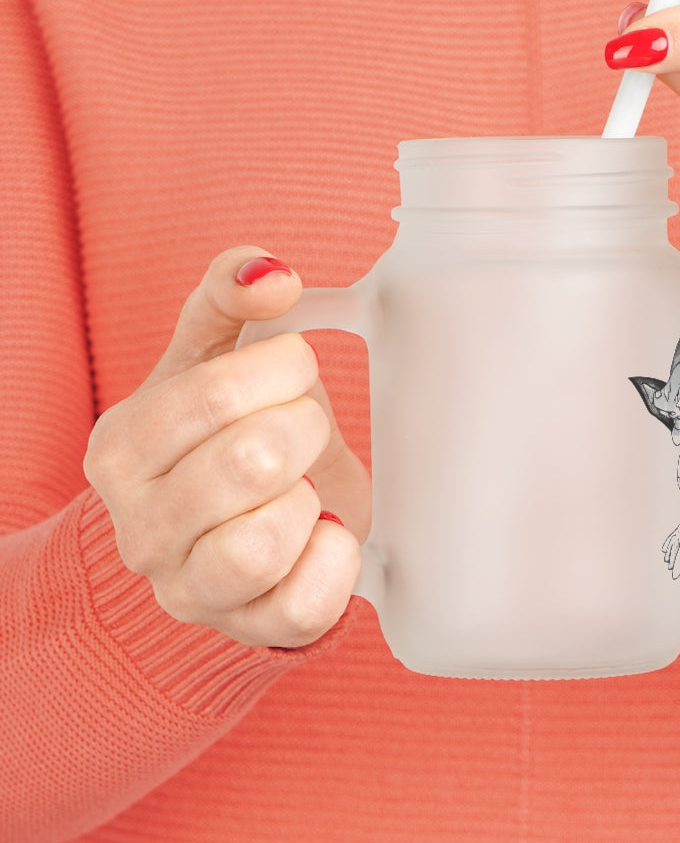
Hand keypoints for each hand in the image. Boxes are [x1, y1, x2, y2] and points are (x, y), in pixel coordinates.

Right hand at [84, 247, 369, 647]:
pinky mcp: (249, 628)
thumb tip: (272, 273)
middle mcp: (139, 528)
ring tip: (304, 484)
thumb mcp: (212, 354)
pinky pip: (303, 606)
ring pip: (264, 543)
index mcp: (122, 448)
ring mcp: (189, 589)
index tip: (295, 368)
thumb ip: (229, 295)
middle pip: (251, 462)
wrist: (230, 523)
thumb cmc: (223, 432)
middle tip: (304, 428)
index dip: (282, 369)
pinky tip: (324, 530)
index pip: (214, 395)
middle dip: (304, 428)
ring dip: (309, 498)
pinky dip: (335, 559)